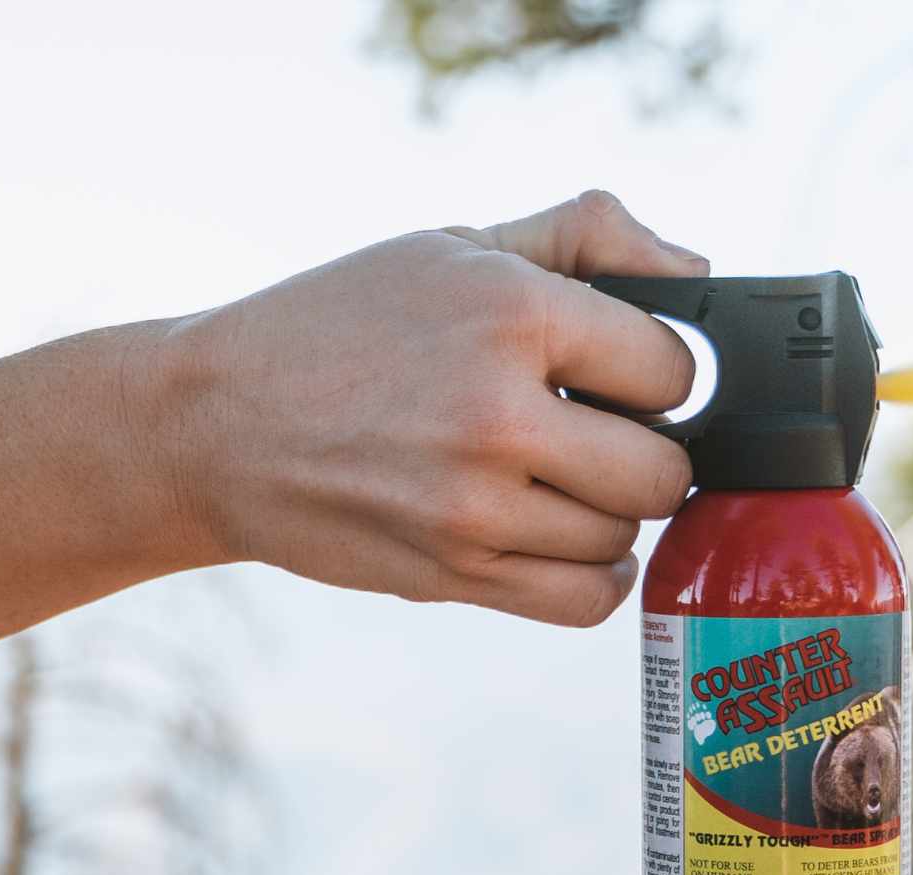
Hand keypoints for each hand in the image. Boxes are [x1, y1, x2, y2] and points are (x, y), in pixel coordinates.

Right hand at [160, 190, 708, 625]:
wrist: (214, 424)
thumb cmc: (340, 325)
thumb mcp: (453, 244)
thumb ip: (586, 237)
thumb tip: (698, 276)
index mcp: (510, 312)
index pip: (673, 370)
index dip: (654, 374)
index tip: (615, 377)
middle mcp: (496, 413)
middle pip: (661, 469)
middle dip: (643, 451)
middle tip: (595, 435)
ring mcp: (472, 506)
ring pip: (624, 536)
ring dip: (606, 513)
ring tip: (555, 480)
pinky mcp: (450, 574)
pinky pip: (584, 600)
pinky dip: (592, 576)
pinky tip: (559, 537)